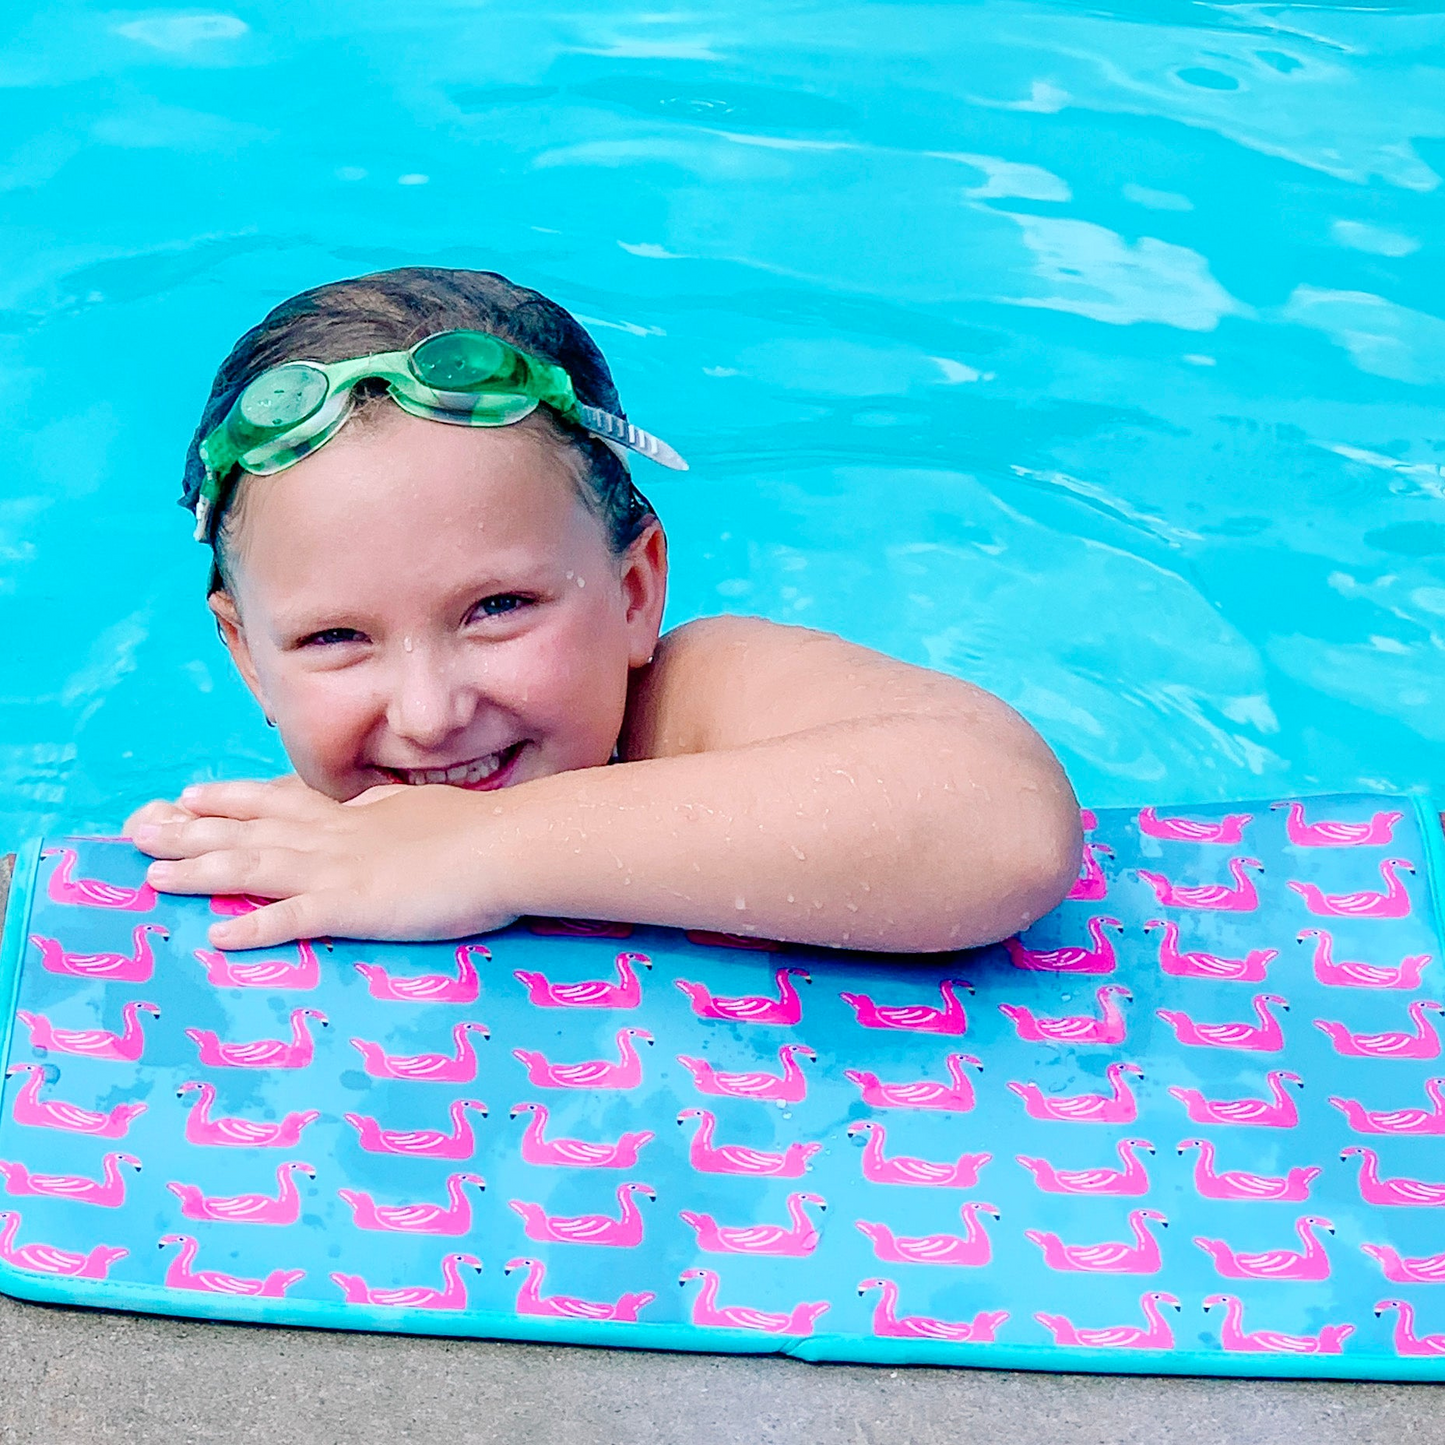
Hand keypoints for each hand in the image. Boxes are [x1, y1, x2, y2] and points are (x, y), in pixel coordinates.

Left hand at [131, 777, 517, 948]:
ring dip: (201, 871)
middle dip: (190, 831)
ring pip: (255, 867)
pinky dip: (253, 928)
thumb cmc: (477, 829)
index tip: (189, 795)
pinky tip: (217, 936)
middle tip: (137, 829)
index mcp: (353, 815)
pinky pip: (293, 920)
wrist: (505, 845)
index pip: (278, 802)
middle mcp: (334, 837)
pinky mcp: (355, 908)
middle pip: (249, 830)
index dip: (230, 799)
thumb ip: (386, 810)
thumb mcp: (421, 808)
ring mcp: (340, 871)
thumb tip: (367, 806)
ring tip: (154, 875)